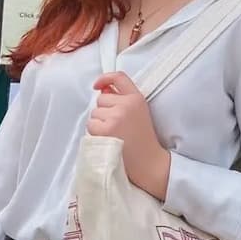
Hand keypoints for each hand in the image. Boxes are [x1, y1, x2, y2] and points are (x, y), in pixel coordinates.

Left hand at [88, 72, 170, 200]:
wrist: (149, 162)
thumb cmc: (142, 139)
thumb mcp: (139, 112)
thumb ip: (122, 99)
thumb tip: (102, 89)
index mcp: (137, 98)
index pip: (119, 77)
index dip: (105, 78)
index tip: (98, 85)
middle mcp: (126, 104)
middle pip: (101, 99)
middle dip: (104, 111)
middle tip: (116, 126)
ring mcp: (116, 116)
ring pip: (94, 113)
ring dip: (99, 123)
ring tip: (113, 135)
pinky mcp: (106, 129)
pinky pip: (91, 125)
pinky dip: (95, 134)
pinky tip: (108, 140)